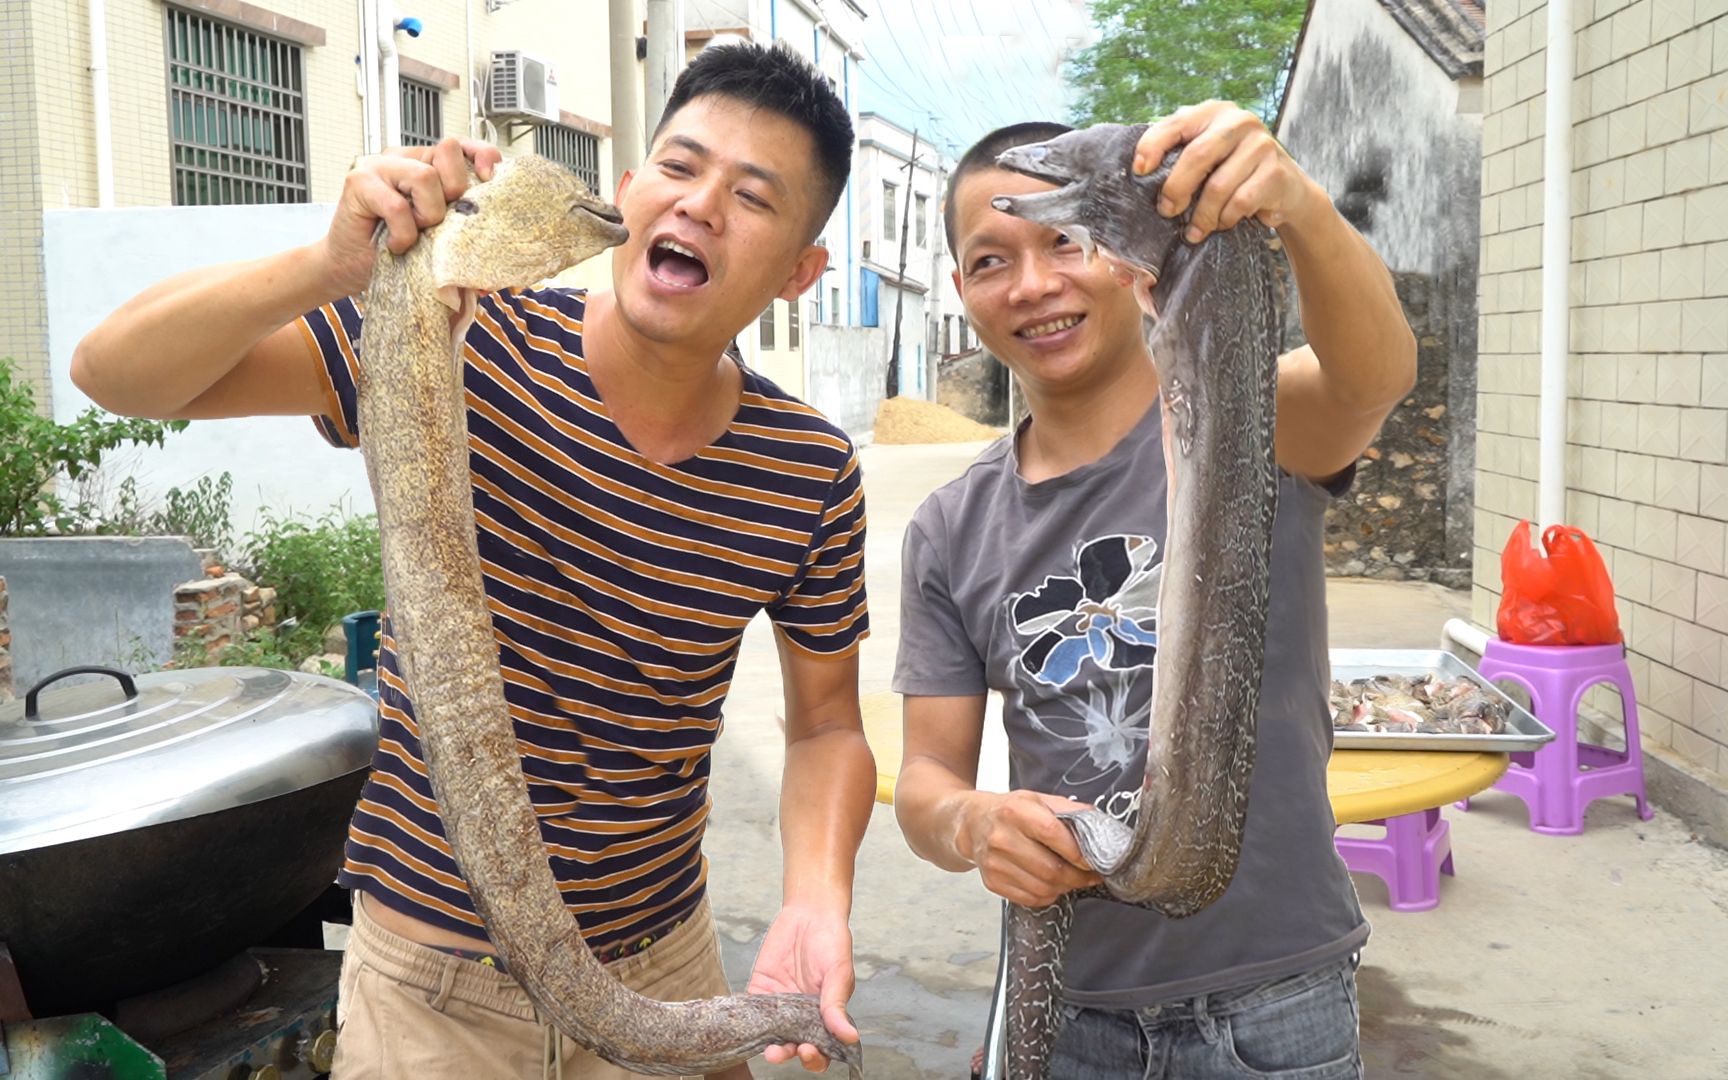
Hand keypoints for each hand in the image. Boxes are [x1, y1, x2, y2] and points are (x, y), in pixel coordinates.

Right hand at [314, 135, 504, 295]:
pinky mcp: (359, 181)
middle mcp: (405, 159)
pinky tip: (395, 243)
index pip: (463, 145)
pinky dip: (403, 233)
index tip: (489, 180)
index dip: (482, 156)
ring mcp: (380, 166)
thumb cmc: (397, 251)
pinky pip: (397, 206)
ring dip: (427, 215)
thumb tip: (500, 260)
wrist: (350, 267)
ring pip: (425, 176)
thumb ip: (465, 233)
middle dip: (455, 191)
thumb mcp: (440, 240)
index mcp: (428, 165)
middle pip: (448, 151)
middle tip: (437, 221)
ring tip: (414, 233)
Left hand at [747, 903, 859, 1071]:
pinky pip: (751, 1011)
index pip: (821, 1049)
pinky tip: (748, 1024)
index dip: (815, 1058)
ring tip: (769, 1048)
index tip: (809, 1051)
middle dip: (788, 1054)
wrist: (810, 912)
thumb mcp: (838, 973)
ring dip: (769, 1045)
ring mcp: (780, 1005)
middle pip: (793, 1047)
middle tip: (784, 1051)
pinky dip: (748, 1021)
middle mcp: (801, 1016)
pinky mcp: (760, 990)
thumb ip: (837, 1005)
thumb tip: (850, 1037)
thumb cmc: (832, 942)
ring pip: (771, 1034)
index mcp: (825, 1017)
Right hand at [957, 790, 1102, 907]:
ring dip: (1065, 887)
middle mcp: (1002, 838)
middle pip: (1051, 869)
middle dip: (1079, 877)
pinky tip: (1051, 883)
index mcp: (1016, 811)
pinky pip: (1031, 898)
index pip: (1053, 834)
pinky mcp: (992, 882)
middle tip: (1091, 875)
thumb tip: (1100, 824)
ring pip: (1044, 887)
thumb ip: (1069, 810)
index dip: (1078, 852)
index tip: (1095, 860)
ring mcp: (994, 863)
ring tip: (1072, 878)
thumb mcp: (1037, 799)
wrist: (971, 824)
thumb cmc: (1009, 811)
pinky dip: (1048, 894)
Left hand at [1131, 101, 1321, 244]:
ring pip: (1217, 187)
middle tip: (1167, 211)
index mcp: (1214, 112)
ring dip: (1202, 216)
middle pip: (1196, 156)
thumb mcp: (1208, 154)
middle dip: (1176, 189)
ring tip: (1194, 231)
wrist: (1286, 187)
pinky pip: (1239, 202)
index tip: (1139, 172)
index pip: (1175, 123)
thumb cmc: (1234, 171)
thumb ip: (1181, 153)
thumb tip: (1140, 172)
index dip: (1153, 146)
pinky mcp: (1275, 171)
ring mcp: (1260, 144)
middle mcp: (1239, 121)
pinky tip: (1222, 224)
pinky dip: (1226, 219)